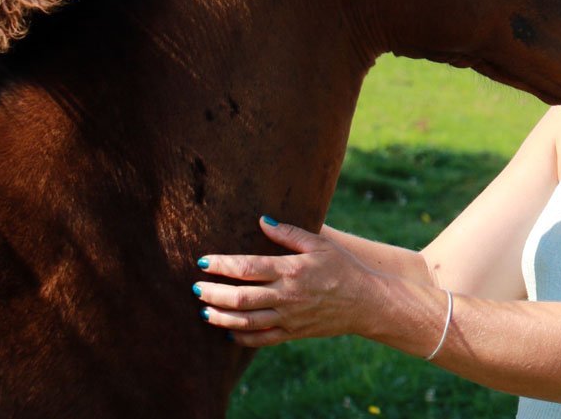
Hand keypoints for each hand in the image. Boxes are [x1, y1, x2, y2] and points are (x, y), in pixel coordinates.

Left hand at [193, 216, 372, 346]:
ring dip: (220, 317)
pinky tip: (229, 331)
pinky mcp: (292, 333)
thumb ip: (289, 233)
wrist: (365, 302)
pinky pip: (261, 339)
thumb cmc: (342, 267)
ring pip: (245, 322)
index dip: (221, 264)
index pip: (248, 267)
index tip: (203, 260)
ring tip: (203, 310)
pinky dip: (241, 337)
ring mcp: (288, 318)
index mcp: (292, 270)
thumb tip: (262, 221)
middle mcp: (287, 296)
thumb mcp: (320, 244)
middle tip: (195, 287)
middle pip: (240, 297)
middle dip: (212, 292)